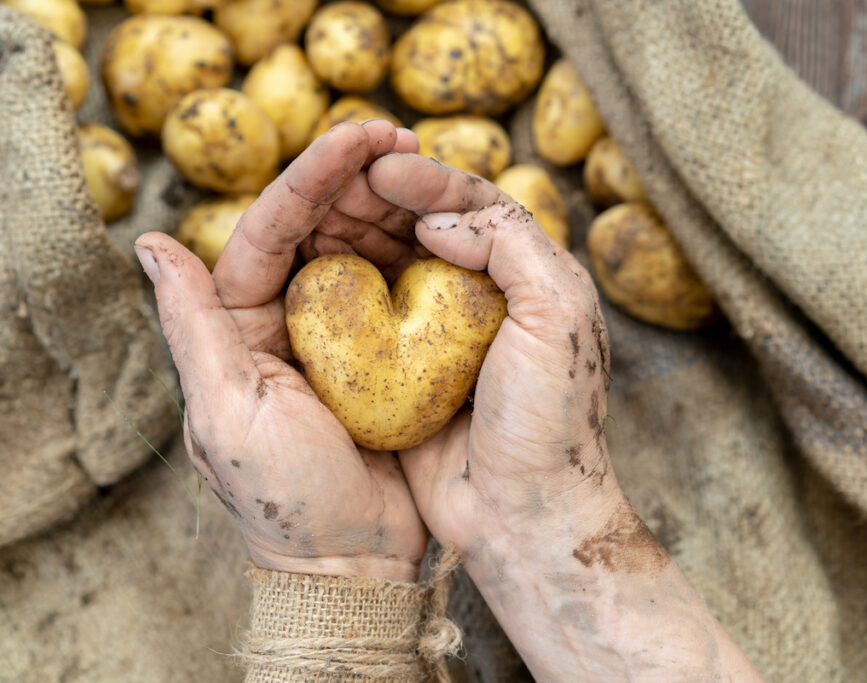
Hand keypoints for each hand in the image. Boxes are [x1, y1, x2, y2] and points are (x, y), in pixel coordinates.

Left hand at [133, 122, 426, 581]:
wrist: (349, 563)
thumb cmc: (282, 497)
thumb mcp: (226, 412)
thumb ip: (191, 327)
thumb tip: (150, 244)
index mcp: (235, 325)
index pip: (268, 230)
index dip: (311, 176)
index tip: (361, 136)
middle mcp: (281, 321)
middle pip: (314, 228)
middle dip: (354, 176)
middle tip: (404, 137)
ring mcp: (335, 338)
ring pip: (358, 250)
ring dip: (388, 206)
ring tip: (427, 168)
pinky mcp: (382, 358)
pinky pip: (398, 291)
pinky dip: (417, 255)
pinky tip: (442, 227)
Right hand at [362, 154, 762, 681]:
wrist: (521, 516)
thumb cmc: (548, 420)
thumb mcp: (554, 316)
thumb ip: (511, 245)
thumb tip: (438, 218)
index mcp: (529, 278)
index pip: (477, 206)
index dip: (429, 178)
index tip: (380, 163)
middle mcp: (483, 300)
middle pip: (426, 227)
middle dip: (381, 195)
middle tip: (336, 174)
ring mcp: (439, 337)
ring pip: (390, 263)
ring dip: (355, 231)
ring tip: (317, 207)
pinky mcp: (401, 373)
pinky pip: (366, 316)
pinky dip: (341, 285)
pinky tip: (312, 267)